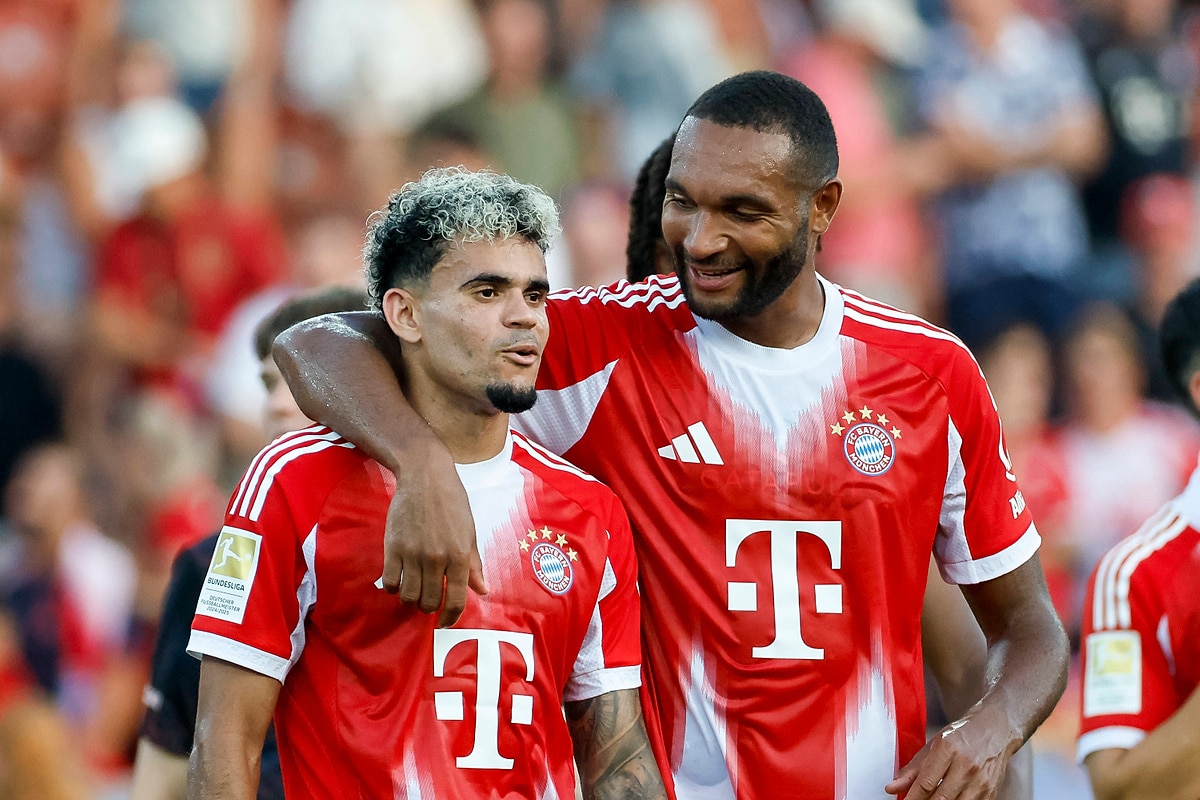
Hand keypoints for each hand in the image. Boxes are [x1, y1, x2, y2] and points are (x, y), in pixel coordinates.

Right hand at [380, 446, 486, 626]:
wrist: (425, 477)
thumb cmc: (452, 502)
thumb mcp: (470, 532)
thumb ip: (474, 564)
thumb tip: (483, 590)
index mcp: (460, 555)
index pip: (457, 599)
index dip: (451, 616)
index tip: (445, 621)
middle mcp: (437, 558)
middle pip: (429, 602)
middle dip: (429, 607)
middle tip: (428, 601)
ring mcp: (413, 554)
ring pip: (408, 596)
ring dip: (411, 600)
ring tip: (414, 592)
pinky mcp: (393, 547)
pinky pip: (390, 582)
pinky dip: (393, 588)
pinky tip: (399, 582)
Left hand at [886, 707, 1019, 799]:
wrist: (995, 729)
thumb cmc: (961, 736)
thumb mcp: (933, 745)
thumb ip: (912, 769)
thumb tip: (892, 788)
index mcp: (949, 749)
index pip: (926, 782)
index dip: (912, 798)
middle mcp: (967, 765)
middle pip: (941, 798)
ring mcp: (982, 781)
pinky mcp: (991, 792)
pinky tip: (949, 799)